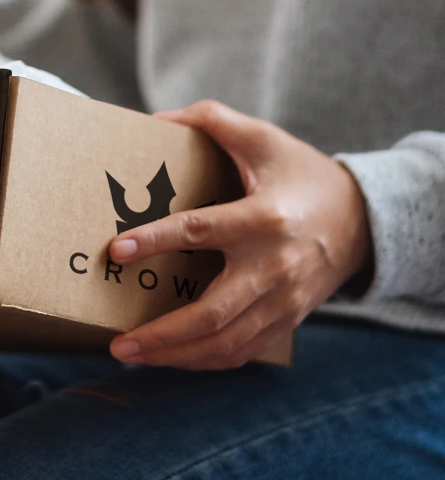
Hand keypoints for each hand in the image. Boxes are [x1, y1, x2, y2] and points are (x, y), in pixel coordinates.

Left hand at [108, 100, 371, 370]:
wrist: (363, 218)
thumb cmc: (302, 172)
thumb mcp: (262, 137)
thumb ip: (212, 119)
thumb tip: (159, 119)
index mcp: (263, 218)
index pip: (199, 232)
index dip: (155, 240)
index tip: (117, 249)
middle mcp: (274, 267)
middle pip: (212, 313)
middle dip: (161, 333)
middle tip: (117, 341)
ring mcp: (283, 301)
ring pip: (226, 342)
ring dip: (176, 355)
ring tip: (132, 355)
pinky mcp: (287, 320)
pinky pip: (242, 351)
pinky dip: (205, 360)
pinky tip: (171, 357)